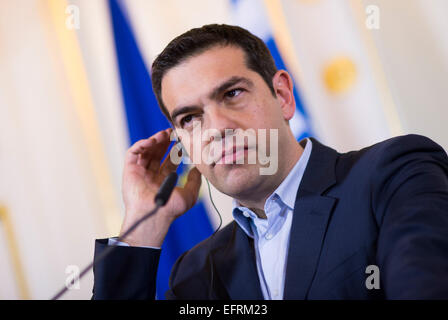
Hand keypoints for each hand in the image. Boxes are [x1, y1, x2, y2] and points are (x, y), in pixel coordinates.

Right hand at [119, 128, 201, 246]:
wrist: (155, 215)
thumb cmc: (171, 209)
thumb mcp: (190, 194)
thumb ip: (195, 180)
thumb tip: (198, 168)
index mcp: (163, 180)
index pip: (169, 160)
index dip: (175, 149)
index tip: (182, 140)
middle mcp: (151, 175)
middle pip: (157, 153)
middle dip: (164, 142)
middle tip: (172, 132)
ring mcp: (140, 172)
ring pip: (146, 151)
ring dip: (154, 140)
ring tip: (163, 134)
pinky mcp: (130, 170)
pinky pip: (133, 153)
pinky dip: (141, 145)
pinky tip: (151, 141)